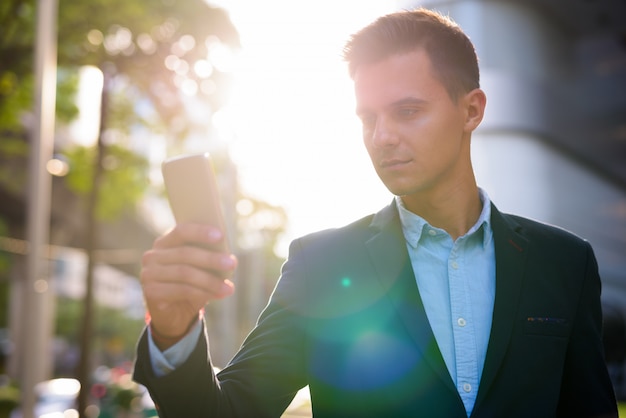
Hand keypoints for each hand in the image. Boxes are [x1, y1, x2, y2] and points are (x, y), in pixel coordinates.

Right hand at [140, 223, 236, 345]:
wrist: (174, 313)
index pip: (181, 231)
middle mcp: (152, 256)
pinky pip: (181, 290)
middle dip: (211, 259)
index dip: (200, 232)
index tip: (221, 236)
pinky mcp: (151, 292)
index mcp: (164, 242)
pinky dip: (203, 292)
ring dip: (210, 281)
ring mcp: (148, 274)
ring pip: (185, 273)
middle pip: (185, 254)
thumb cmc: (190, 283)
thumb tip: (230, 259)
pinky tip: (218, 295)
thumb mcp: (199, 268)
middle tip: (232, 264)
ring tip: (229, 287)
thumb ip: (208, 257)